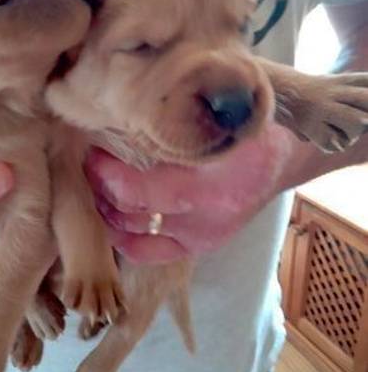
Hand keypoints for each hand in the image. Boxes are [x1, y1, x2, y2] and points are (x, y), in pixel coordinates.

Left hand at [85, 123, 294, 263]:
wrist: (283, 160)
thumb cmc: (245, 133)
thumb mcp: (212, 122)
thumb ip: (168, 128)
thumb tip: (116, 118)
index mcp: (206, 188)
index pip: (134, 191)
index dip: (104, 174)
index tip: (92, 152)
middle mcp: (201, 222)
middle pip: (129, 214)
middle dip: (100, 191)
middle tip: (87, 166)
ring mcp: (199, 239)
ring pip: (133, 236)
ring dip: (107, 214)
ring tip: (96, 189)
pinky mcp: (198, 249)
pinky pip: (148, 252)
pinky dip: (124, 237)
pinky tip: (113, 216)